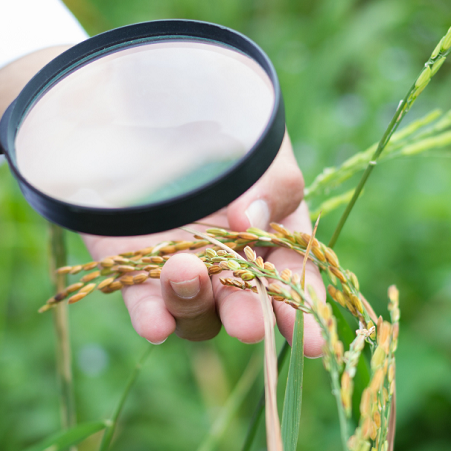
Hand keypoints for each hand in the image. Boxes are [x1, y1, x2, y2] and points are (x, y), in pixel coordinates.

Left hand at [83, 133, 326, 357]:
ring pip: (196, 312)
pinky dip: (152, 316)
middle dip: (247, 316)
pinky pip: (145, 304)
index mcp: (272, 237)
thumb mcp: (260, 148)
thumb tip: (250, 222)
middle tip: (247, 323)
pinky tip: (156, 325)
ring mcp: (185, 270)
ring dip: (194, 301)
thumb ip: (270, 185)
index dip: (303, 312)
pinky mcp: (137, 270)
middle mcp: (231, 264)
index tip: (312, 343)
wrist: (148, 107)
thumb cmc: (221, 126)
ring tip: (184, 269)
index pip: (293, 282)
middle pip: (243, 306)